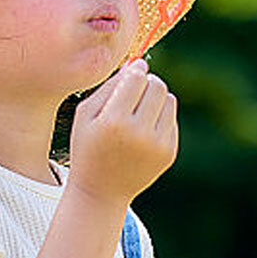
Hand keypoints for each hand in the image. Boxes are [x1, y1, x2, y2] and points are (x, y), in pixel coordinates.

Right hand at [68, 58, 178, 205]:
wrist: (101, 192)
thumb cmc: (88, 147)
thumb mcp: (85, 115)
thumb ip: (109, 86)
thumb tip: (136, 64)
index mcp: (114, 121)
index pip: (137, 78)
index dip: (135, 71)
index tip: (131, 72)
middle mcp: (139, 133)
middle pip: (157, 86)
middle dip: (147, 82)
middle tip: (136, 89)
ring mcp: (157, 145)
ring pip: (168, 99)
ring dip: (156, 98)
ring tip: (139, 109)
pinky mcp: (169, 153)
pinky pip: (171, 119)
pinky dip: (160, 117)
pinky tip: (143, 129)